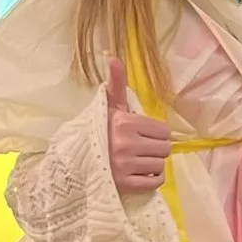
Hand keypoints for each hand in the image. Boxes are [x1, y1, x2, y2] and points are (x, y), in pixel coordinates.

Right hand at [102, 58, 172, 192]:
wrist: (77, 161)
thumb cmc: (99, 131)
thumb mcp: (109, 107)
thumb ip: (116, 84)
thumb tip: (113, 57)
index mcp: (125, 122)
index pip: (164, 130)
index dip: (154, 133)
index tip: (141, 134)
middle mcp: (126, 144)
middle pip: (165, 149)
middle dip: (155, 148)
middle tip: (139, 148)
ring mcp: (125, 166)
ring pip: (160, 165)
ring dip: (152, 163)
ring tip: (136, 160)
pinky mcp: (126, 184)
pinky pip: (156, 181)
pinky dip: (151, 178)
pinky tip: (138, 172)